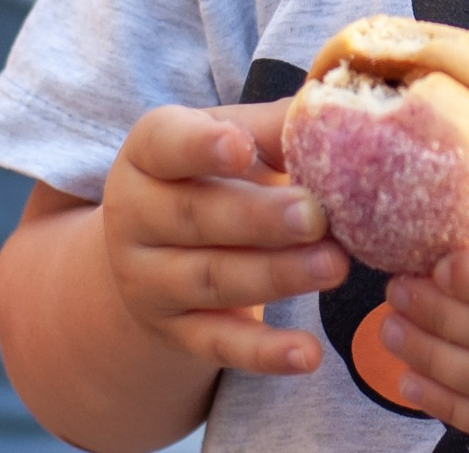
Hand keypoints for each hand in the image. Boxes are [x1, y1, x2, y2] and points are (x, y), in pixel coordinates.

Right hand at [101, 101, 349, 375]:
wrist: (157, 250)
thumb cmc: (215, 175)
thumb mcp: (233, 139)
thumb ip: (274, 127)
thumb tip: (334, 113)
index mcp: (147, 154)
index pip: (164, 143)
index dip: (200, 145)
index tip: (241, 146)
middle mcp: (134, 218)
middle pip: (194, 217)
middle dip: (259, 218)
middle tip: (317, 215)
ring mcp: (149, 280)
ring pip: (211, 280)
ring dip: (275, 276)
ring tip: (334, 266)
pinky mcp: (175, 332)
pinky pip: (219, 345)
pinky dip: (264, 354)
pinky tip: (308, 355)